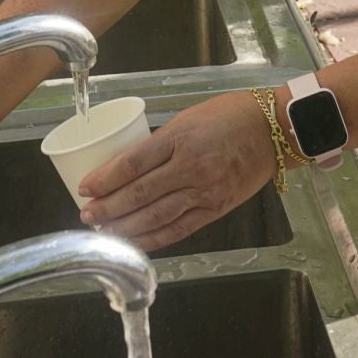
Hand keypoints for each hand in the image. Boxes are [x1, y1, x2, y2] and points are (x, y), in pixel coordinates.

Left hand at [77, 91, 276, 251]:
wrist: (273, 130)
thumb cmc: (229, 116)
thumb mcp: (188, 119)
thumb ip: (161, 143)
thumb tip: (127, 167)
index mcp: (179, 138)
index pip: (132, 164)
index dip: (104, 179)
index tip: (85, 187)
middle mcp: (190, 167)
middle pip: (139, 194)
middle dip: (108, 208)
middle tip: (86, 215)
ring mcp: (205, 191)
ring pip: (156, 216)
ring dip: (126, 227)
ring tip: (104, 232)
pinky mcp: (216, 208)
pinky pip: (180, 228)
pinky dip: (155, 238)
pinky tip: (136, 242)